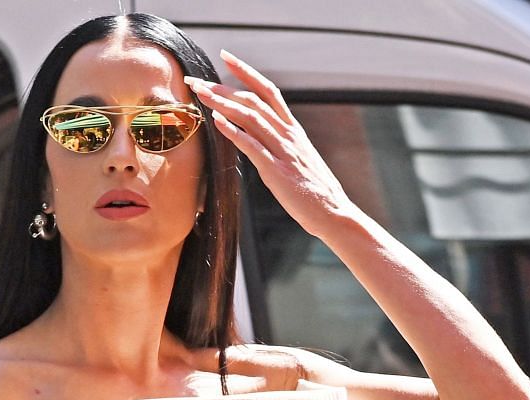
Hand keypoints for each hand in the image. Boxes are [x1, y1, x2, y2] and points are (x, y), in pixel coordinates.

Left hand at [188, 52, 357, 239]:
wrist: (333, 212)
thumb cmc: (314, 191)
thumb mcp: (298, 159)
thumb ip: (281, 144)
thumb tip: (260, 138)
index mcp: (293, 129)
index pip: (268, 90)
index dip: (246, 72)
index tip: (225, 57)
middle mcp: (289, 134)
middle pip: (253, 100)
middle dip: (222, 88)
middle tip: (196, 81)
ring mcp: (283, 151)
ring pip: (251, 117)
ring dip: (222, 104)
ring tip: (200, 95)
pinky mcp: (277, 171)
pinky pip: (253, 146)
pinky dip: (234, 131)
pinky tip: (217, 122)